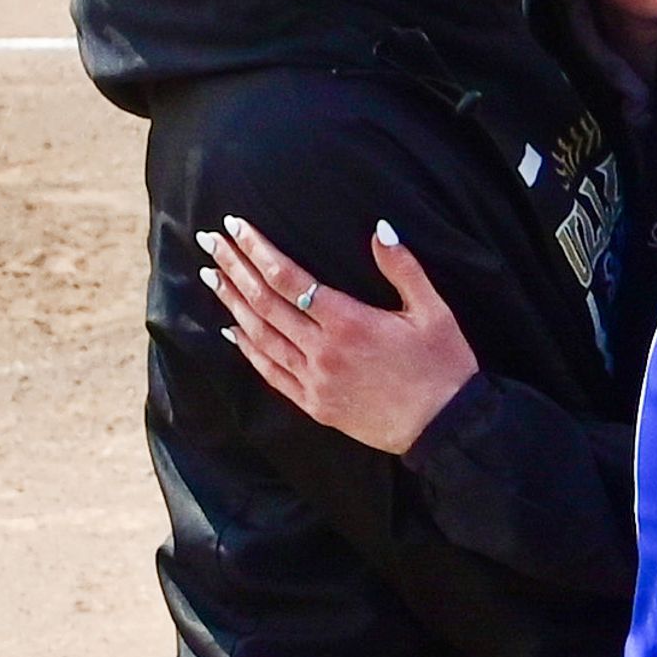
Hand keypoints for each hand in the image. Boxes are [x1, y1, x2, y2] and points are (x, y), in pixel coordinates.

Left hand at [202, 215, 482, 456]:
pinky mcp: (316, 405)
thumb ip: (402, 268)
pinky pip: (271, 373)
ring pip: (260, 336)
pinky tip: (232, 330)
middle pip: (265, 302)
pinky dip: (248, 350)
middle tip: (209, 242)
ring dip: (233, 303)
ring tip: (213, 276)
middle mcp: (323, 351)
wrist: (447, 429)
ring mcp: (315, 381)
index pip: (289, 278)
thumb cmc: (444, 367)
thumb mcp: (434, 311)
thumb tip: (380, 228)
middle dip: (235, 268)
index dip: (257, 250)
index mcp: (349, 322)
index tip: (234, 227)